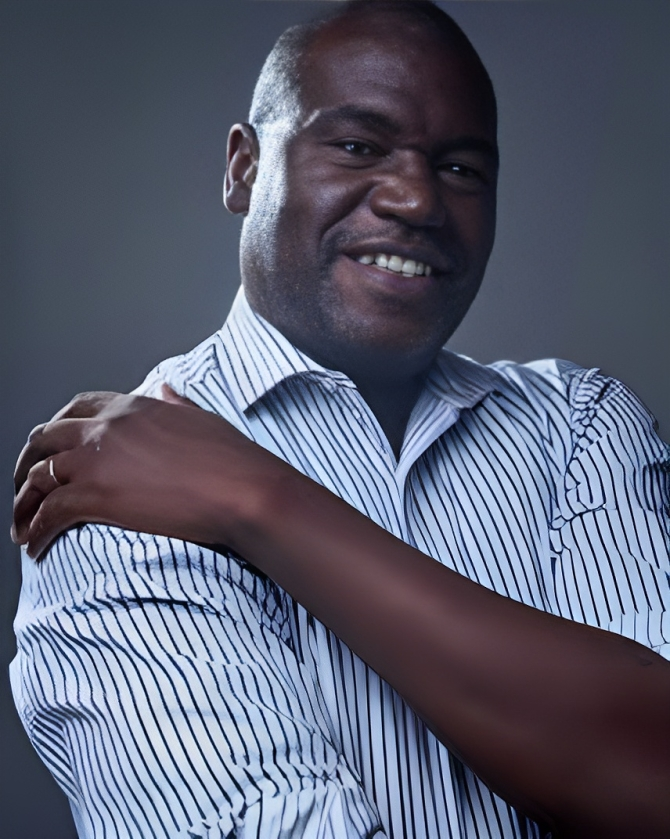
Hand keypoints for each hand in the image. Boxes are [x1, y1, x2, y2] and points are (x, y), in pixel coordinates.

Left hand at [12, 385, 287, 558]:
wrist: (244, 490)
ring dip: (24, 503)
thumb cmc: (233, 460)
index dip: (56, 429)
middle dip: (28, 463)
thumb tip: (165, 390)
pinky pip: (48, 513)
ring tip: (22, 526)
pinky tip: (35, 546)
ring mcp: (96, 461)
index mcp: (132, 407)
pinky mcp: (95, 497)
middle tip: (25, 486)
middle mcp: (106, 428)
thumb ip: (175, 404)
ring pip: (38, 477)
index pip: (76, 409)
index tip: (51, 448)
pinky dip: (36, 530)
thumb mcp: (202, 420)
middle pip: (45, 439)